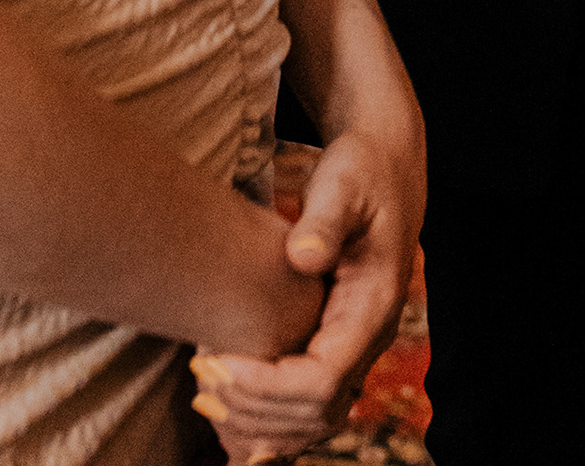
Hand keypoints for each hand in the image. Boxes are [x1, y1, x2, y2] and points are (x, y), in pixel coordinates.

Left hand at [189, 121, 425, 462]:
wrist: (383, 164)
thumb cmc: (359, 169)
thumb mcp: (344, 182)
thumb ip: (325, 220)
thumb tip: (302, 258)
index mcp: (375, 305)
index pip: (325, 379)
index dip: (269, 385)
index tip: (218, 363)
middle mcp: (369, 336)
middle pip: (316, 411)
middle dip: (255, 407)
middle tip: (201, 376)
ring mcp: (354, 345)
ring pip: (313, 420)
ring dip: (259, 421)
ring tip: (206, 393)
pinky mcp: (336, 342)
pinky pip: (307, 404)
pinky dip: (269, 416)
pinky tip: (227, 403)